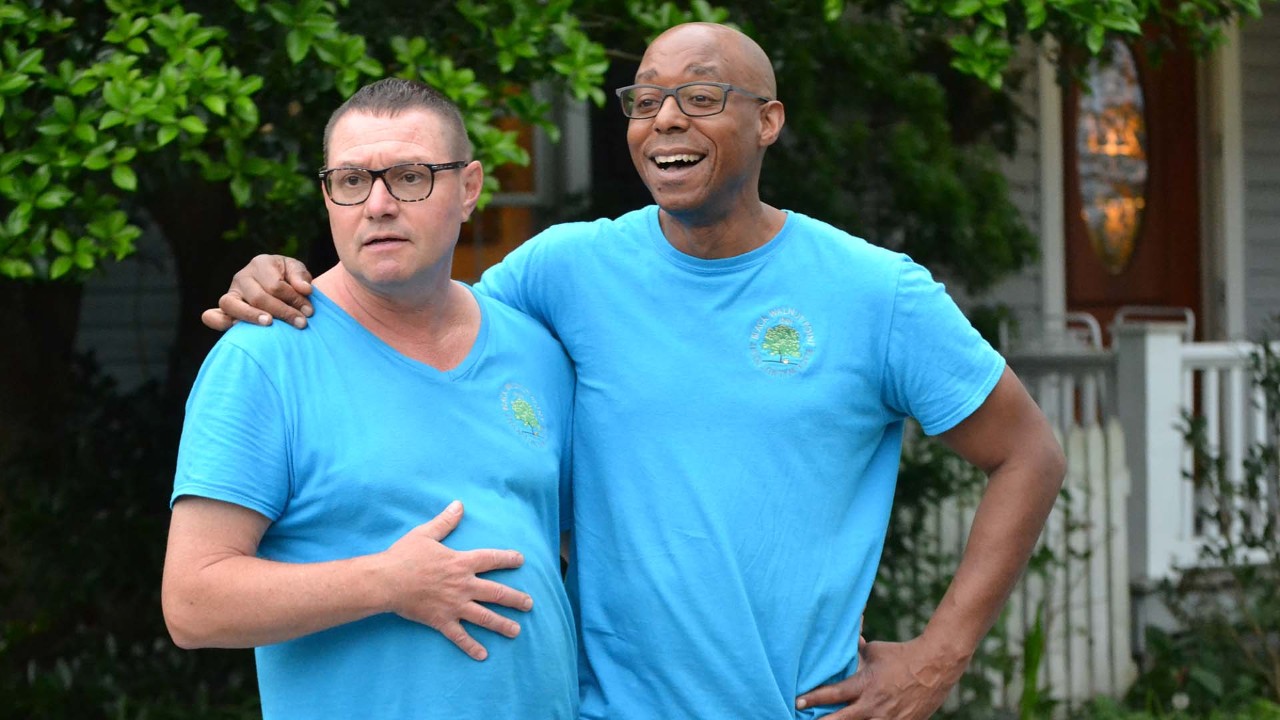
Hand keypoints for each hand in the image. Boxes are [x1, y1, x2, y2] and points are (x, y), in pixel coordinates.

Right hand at [201, 254, 314, 330]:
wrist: (279, 285)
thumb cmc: (290, 278)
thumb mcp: (298, 272)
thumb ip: (301, 278)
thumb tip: (305, 290)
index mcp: (261, 263)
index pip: (276, 286)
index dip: (294, 300)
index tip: (309, 312)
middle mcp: (242, 276)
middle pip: (258, 297)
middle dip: (282, 312)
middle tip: (301, 323)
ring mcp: (231, 293)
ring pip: (232, 304)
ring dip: (251, 316)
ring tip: (269, 323)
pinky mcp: (225, 309)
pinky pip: (213, 315)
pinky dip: (218, 322)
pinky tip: (233, 328)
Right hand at [381, 500, 532, 660]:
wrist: (386, 581)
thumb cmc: (405, 556)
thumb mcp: (425, 534)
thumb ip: (445, 521)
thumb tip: (458, 505)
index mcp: (461, 563)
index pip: (491, 559)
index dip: (507, 559)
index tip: (521, 560)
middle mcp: (463, 585)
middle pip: (496, 593)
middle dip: (515, 599)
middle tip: (529, 604)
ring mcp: (454, 605)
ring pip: (484, 616)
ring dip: (502, 624)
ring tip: (516, 630)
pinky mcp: (442, 620)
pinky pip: (460, 636)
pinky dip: (471, 646)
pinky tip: (483, 655)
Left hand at [795, 636, 967, 718]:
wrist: (935, 666)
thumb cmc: (901, 655)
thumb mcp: (875, 651)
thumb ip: (856, 652)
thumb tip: (844, 640)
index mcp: (865, 684)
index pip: (834, 694)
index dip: (813, 698)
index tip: (797, 701)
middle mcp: (873, 705)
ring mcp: (888, 719)